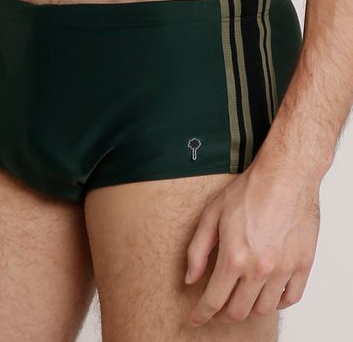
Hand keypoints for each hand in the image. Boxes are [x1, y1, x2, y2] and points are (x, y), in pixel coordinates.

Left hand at [184, 146, 320, 325]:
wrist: (285, 176)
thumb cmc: (249, 191)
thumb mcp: (211, 214)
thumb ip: (198, 249)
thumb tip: (191, 278)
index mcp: (233, 257)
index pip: (213, 300)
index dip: (201, 314)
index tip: (195, 319)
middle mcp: (259, 268)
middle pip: (238, 311)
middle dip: (223, 313)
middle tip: (218, 303)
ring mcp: (284, 269)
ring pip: (264, 309)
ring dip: (249, 307)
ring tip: (242, 293)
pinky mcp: (303, 264)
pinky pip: (291, 299)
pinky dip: (277, 301)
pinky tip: (267, 290)